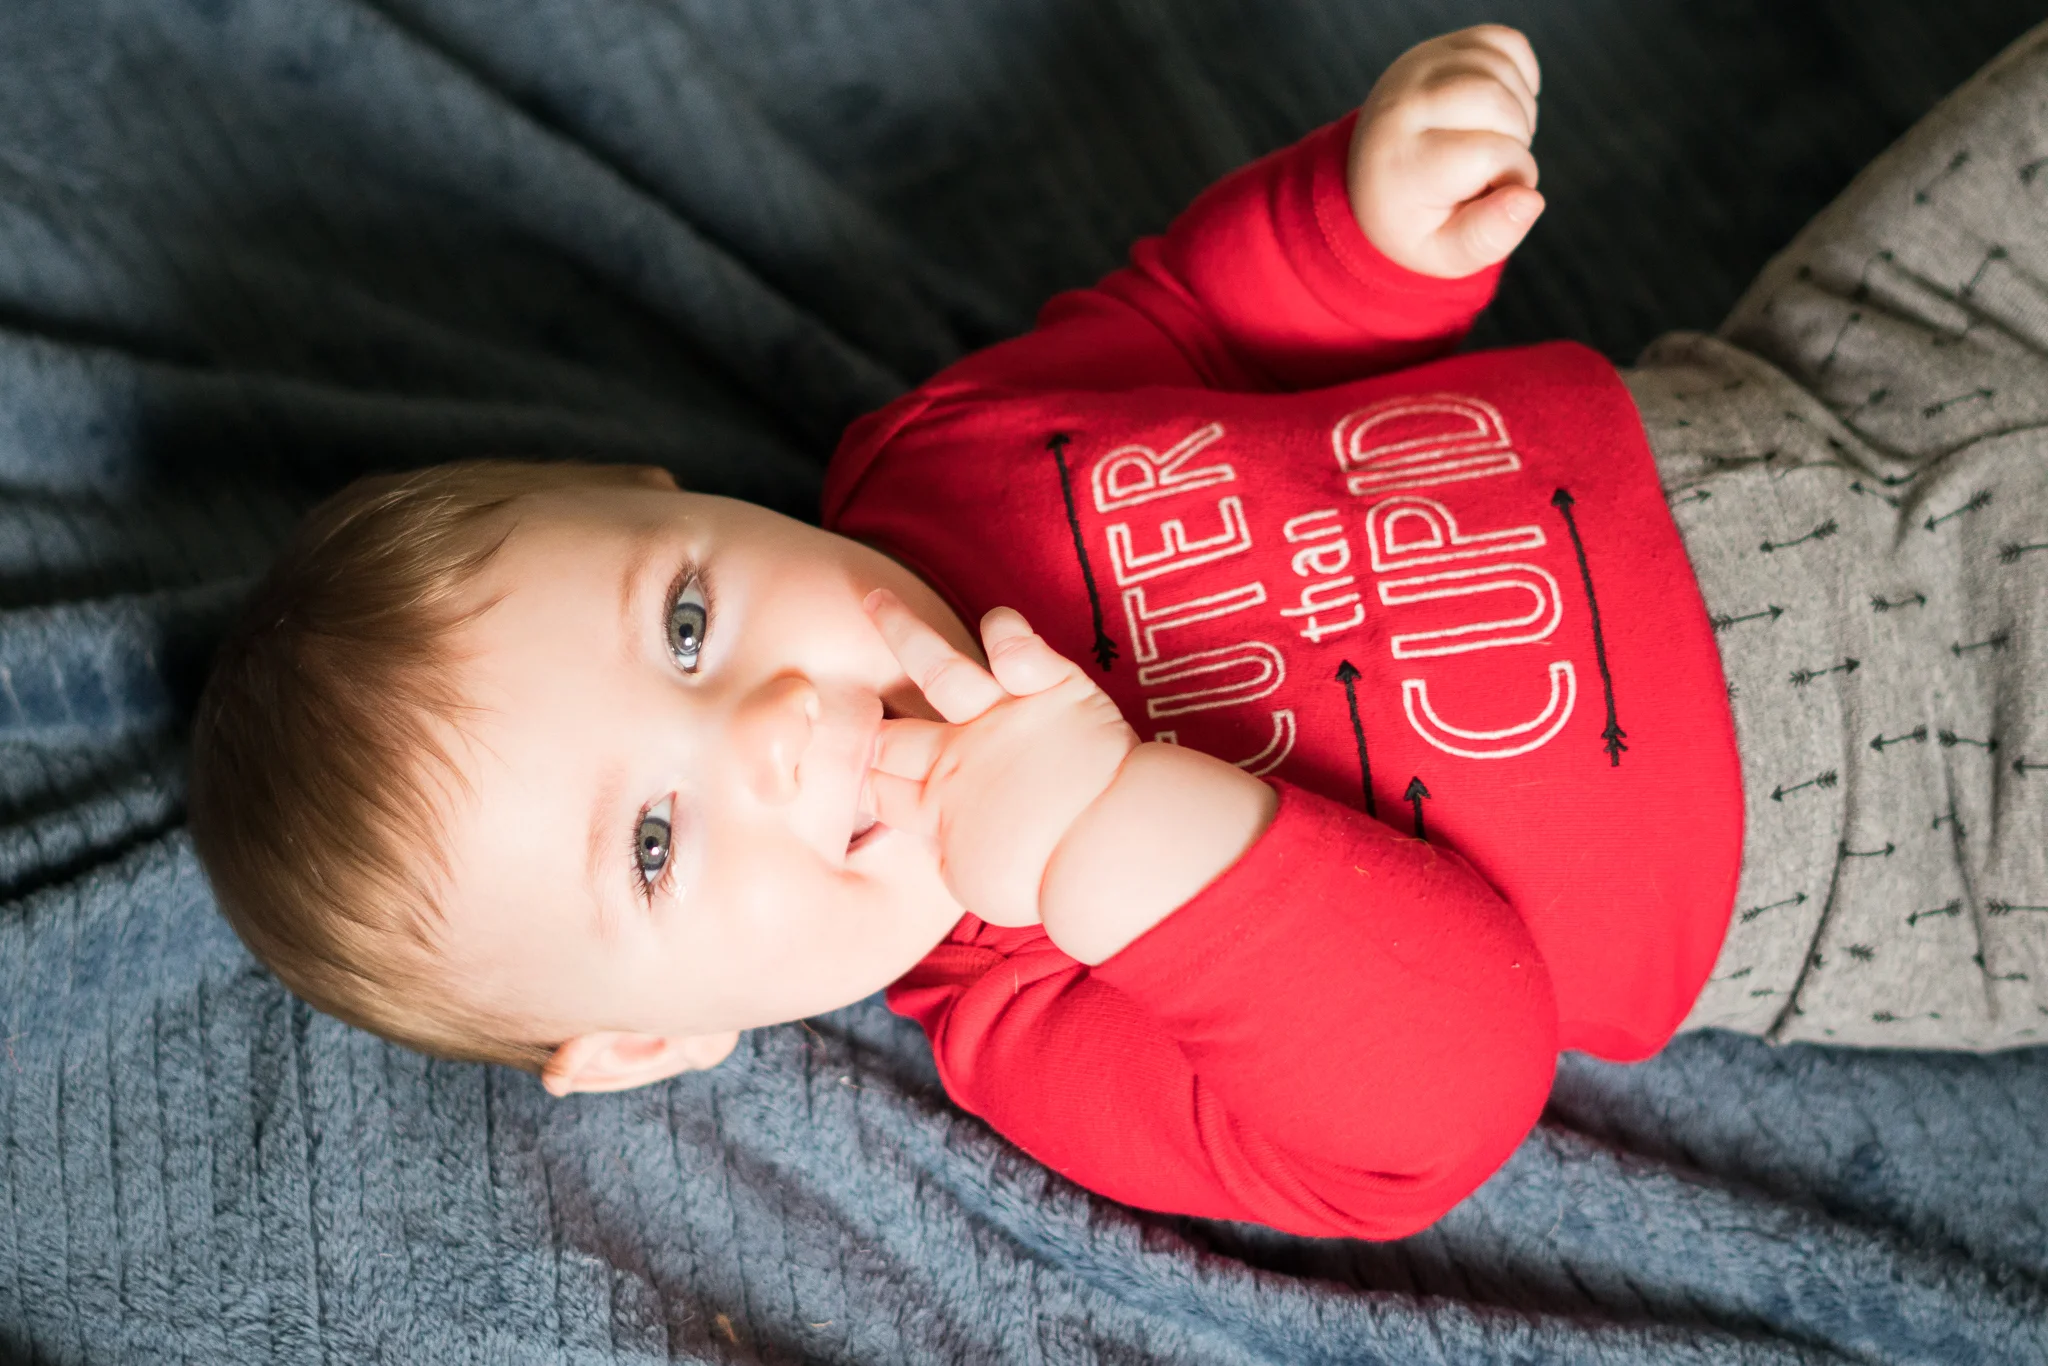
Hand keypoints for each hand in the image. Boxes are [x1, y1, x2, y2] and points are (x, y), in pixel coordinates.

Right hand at [862, 591, 1138, 927]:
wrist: (1107, 855)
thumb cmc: (1046, 881)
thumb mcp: (975, 886)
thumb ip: (948, 854)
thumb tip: (941, 841)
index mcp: (936, 808)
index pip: (877, 787)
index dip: (853, 773)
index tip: (830, 755)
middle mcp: (958, 754)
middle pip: (892, 731)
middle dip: (858, 717)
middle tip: (828, 690)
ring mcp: (1003, 717)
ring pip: (940, 667)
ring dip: (905, 632)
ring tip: (876, 599)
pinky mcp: (1054, 690)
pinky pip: (1021, 650)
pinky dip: (1007, 633)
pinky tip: (995, 623)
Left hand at [1347, 25, 1543, 278]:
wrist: (1379, 176)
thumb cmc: (1419, 219)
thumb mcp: (1446, 252)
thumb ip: (1487, 238)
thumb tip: (1529, 199)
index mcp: (1402, 160)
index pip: (1492, 152)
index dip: (1513, 177)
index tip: (1488, 193)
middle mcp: (1403, 104)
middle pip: (1499, 103)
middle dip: (1517, 141)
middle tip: (1492, 167)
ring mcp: (1420, 66)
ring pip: (1505, 73)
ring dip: (1519, 113)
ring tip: (1490, 140)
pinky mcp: (1441, 44)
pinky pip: (1508, 44)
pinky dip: (1519, 77)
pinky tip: (1495, 110)